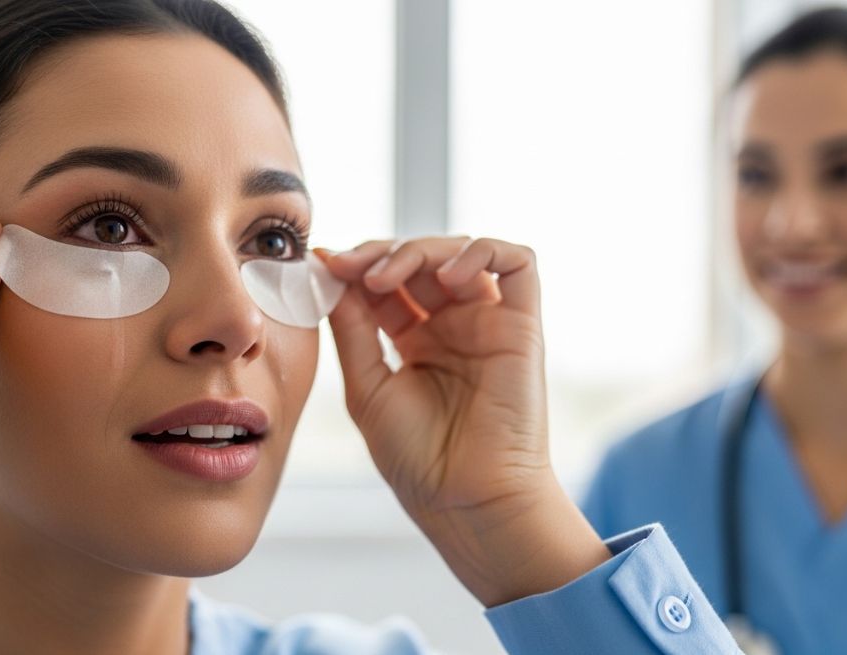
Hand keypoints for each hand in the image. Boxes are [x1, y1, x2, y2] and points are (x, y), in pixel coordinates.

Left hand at [323, 237, 608, 606]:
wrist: (467, 501)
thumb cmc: (419, 461)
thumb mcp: (367, 388)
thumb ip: (353, 329)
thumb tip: (328, 269)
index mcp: (415, 342)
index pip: (386, 283)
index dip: (356, 266)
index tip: (324, 265)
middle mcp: (453, 326)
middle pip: (419, 260)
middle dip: (380, 253)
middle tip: (349, 267)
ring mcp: (488, 322)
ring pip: (461, 250)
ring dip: (419, 249)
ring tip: (386, 277)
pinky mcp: (523, 325)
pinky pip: (517, 263)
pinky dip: (481, 251)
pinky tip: (446, 276)